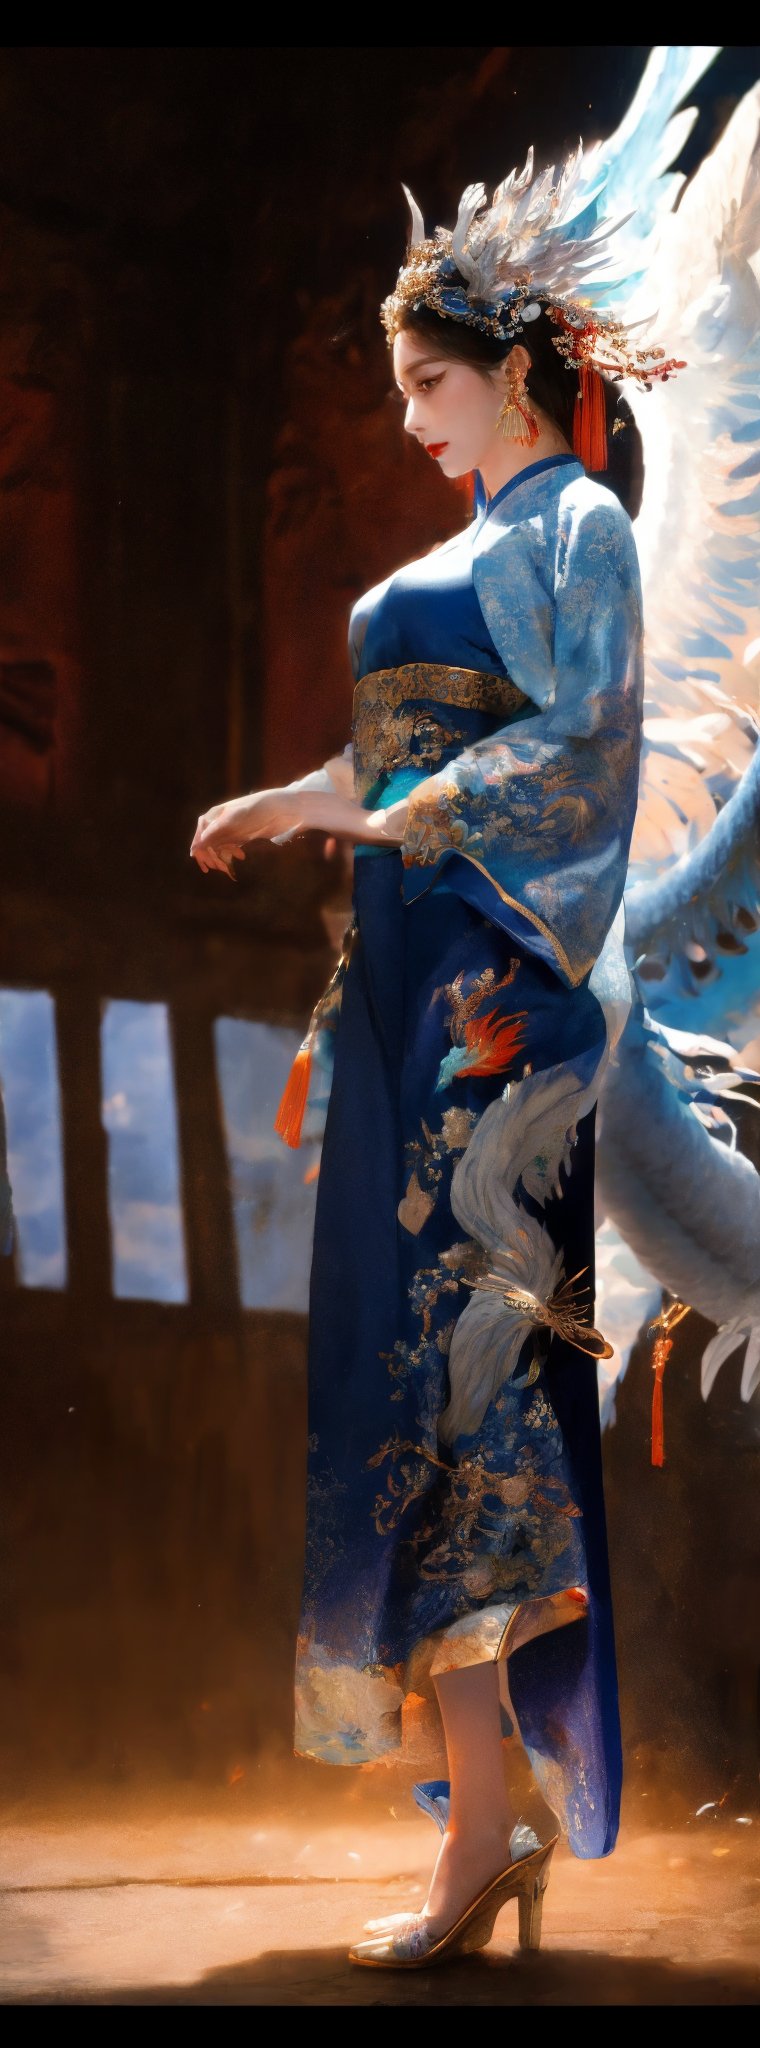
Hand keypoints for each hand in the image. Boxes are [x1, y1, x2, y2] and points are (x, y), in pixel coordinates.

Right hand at [190, 789, 305, 873]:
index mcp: (215, 815)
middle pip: (208, 843)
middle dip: (212, 857)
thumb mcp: (233, 819)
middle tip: (221, 868)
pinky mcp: (242, 836)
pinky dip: (232, 854)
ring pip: (219, 847)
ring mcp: (231, 829)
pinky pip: (231, 848)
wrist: (283, 809)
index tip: (205, 865)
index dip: (200, 850)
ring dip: (222, 858)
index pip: (201, 835)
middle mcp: (220, 822)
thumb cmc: (257, 809)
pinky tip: (241, 857)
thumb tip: (196, 847)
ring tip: (229, 867)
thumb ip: (215, 832)